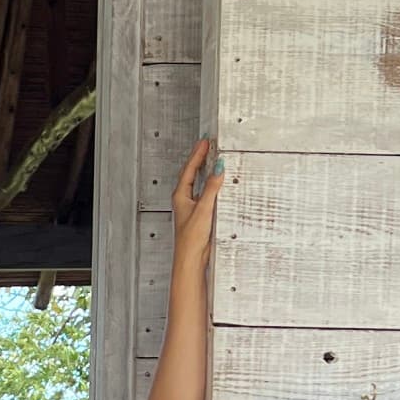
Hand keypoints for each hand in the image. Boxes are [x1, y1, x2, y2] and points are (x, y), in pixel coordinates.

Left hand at [172, 135, 223, 269]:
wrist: (191, 257)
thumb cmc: (191, 238)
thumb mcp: (204, 209)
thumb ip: (212, 188)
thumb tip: (218, 169)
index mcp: (180, 195)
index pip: (189, 169)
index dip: (197, 154)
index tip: (204, 142)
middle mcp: (184, 199)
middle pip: (191, 173)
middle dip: (198, 158)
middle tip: (206, 144)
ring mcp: (191, 206)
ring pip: (197, 182)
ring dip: (203, 169)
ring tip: (209, 157)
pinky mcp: (198, 213)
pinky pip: (203, 192)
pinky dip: (209, 183)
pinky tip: (215, 182)